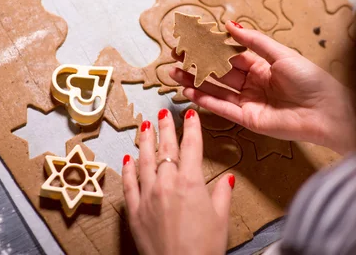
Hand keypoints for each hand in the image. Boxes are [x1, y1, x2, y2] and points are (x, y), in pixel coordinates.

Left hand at [122, 109, 233, 254]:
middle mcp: (167, 183)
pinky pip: (129, 184)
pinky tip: (128, 158)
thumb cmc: (204, 248)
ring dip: (144, 141)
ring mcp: (148, 196)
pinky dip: (128, 169)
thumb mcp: (220, 219)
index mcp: (190, 182)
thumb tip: (227, 181)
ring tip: (144, 126)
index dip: (192, 128)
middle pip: (166, 148)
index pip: (191, 146)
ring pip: (144, 161)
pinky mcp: (135, 211)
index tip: (190, 115)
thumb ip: (222, 195)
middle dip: (165, 128)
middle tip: (162, 113)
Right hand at [170, 21, 355, 154]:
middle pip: (218, 73)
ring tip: (173, 73)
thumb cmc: (311, 80)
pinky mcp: (248, 119)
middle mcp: (252, 84)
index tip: (190, 41)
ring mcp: (249, 102)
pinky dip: (205, 100)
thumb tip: (230, 24)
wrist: (327, 111)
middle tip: (175, 57)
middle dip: (197, 65)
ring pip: (216, 90)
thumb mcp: (281, 54)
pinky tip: (189, 91)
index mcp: (261, 66)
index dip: (209, 49)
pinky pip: (222, 108)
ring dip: (195, 82)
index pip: (229, 55)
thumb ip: (253, 41)